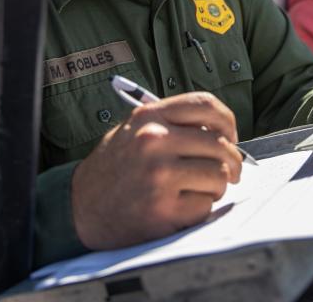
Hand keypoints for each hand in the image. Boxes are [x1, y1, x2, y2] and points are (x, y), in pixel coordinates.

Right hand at [71, 92, 242, 249]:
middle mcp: (154, 141)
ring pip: (218, 175)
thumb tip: (221, 131)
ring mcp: (159, 176)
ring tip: (200, 190)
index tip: (231, 136)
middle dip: (231, 161)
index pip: (206, 105)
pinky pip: (205, 205)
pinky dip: (200, 209)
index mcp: (149, 116)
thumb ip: (173, 123)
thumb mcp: (135, 129)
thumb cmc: (114, 167)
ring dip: (216, 186)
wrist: (80, 206)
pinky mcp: (163, 209)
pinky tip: (182, 207)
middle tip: (230, 172)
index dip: (227, 121)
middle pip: (220, 144)